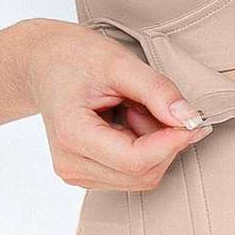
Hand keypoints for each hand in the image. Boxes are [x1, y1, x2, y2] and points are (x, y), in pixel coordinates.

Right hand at [24, 19, 210, 190]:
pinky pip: (135, 174)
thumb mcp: (118, 62)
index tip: (192, 122)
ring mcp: (79, 175)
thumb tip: (189, 119)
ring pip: (143, 177)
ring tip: (133, 110)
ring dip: (154, 146)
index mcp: (72, 136)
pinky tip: (128, 124)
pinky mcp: (89, 176)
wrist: (42, 64)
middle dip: (162, 143)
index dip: (170, 144)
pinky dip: (145, 151)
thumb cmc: (74, 57)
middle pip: (143, 174)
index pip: (135, 161)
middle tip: (152, 105)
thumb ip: (156, 90)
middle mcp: (72, 165)